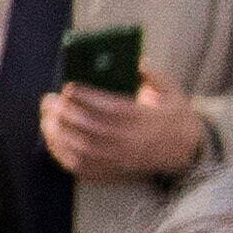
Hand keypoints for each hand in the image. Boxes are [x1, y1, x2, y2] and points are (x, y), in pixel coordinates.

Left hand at [38, 78, 208, 179]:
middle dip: (65, 114)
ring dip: (58, 134)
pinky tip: (52, 139)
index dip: (88, 98)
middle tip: (48, 101)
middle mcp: (131, 142)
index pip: (112, 108)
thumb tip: (131, 60)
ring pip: (82, 150)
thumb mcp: (171, 91)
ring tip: (46, 118)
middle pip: (91, 129)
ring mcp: (120, 160)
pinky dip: (62, 154)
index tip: (69, 87)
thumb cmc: (174, 116)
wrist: (187, 151)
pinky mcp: (113, 172)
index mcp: (146, 119)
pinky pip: (81, 168)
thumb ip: (151, 74)